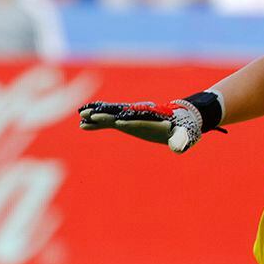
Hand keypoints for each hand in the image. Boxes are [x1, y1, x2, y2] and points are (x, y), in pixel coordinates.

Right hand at [78, 99, 204, 152]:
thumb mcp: (183, 136)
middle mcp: (138, 116)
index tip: (117, 122)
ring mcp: (130, 118)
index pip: (138, 121)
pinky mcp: (125, 121)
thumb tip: (179, 148)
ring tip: (81, 117)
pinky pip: (108, 121)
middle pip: (120, 114)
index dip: (128, 121)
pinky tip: (83, 124)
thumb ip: (180, 140)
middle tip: (90, 115)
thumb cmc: (180, 131)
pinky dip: (97, 122)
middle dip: (106, 115)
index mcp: (152, 120)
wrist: (177, 122)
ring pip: (111, 115)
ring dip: (96, 116)